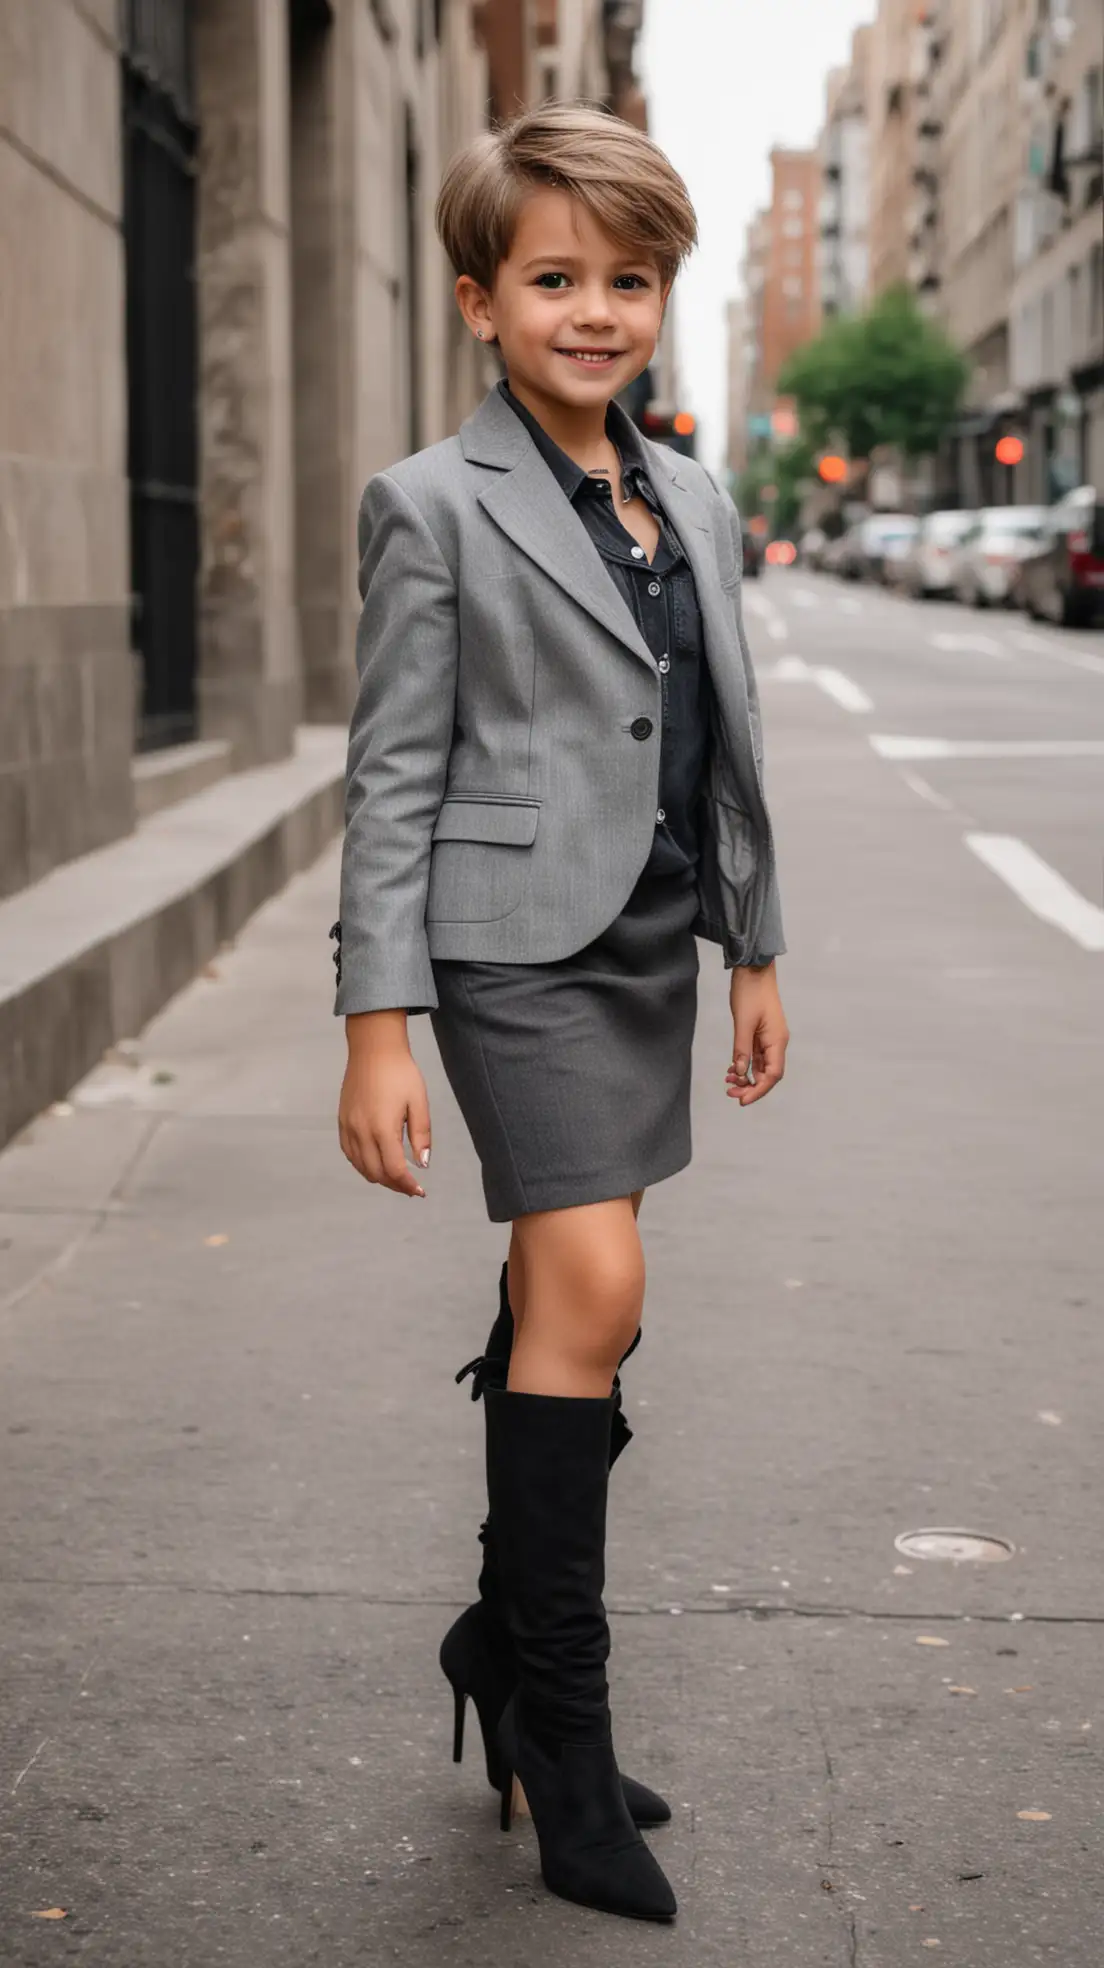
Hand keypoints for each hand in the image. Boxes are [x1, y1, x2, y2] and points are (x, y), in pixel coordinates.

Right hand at [338, 1013, 431, 1196]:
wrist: (373, 1048)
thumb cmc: (400, 1072)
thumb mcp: (418, 1101)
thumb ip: (421, 1134)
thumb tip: (423, 1163)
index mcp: (382, 1128)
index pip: (394, 1170)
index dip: (407, 1185)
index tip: (419, 1191)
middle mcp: (361, 1132)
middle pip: (376, 1173)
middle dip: (394, 1185)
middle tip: (410, 1186)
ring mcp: (348, 1127)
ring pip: (360, 1166)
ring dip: (378, 1176)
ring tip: (395, 1177)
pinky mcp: (341, 1121)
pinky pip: (349, 1153)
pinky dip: (362, 1164)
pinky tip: (375, 1162)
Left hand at [726, 963, 788, 1106]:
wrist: (754, 969)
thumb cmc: (750, 992)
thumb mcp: (743, 1022)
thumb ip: (741, 1049)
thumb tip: (739, 1072)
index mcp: (777, 1041)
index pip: (772, 1075)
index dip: (758, 1090)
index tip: (741, 1100)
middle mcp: (776, 1042)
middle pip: (768, 1074)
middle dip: (750, 1086)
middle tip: (730, 1092)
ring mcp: (769, 1038)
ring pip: (760, 1067)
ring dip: (746, 1077)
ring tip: (727, 1080)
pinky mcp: (760, 1034)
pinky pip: (755, 1056)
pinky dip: (744, 1065)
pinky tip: (731, 1069)